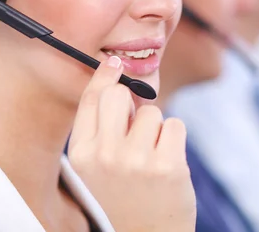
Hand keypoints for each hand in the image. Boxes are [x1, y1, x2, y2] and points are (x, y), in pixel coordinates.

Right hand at [67, 56, 195, 231]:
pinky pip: (174, 124)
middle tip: (136, 128)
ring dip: (156, 128)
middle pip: (120, 95)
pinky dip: (174, 138)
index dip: (103, 76)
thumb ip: (102, 130)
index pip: (91, 100)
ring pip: (151, 112)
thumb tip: (118, 83)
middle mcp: (106, 156)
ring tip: (152, 157)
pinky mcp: (167, 165)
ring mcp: (137, 161)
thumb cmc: (125, 195)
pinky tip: (168, 161)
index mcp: (84, 155)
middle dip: (132, 103)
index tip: (113, 62)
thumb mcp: (98, 167)